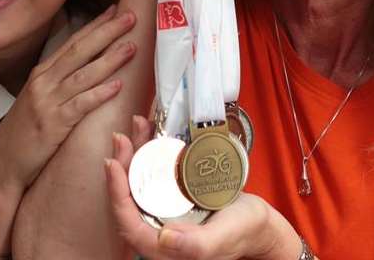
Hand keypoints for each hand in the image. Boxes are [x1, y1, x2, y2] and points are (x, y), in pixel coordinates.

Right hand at [0, 5, 136, 196]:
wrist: (3, 165)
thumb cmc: (24, 133)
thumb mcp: (39, 99)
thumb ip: (60, 81)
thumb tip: (87, 65)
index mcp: (41, 74)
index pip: (73, 43)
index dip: (95, 25)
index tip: (115, 10)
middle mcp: (43, 82)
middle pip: (80, 51)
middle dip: (107, 32)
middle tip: (130, 17)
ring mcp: (47, 102)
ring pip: (84, 74)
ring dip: (110, 59)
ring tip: (131, 47)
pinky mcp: (53, 124)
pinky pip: (81, 105)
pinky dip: (100, 93)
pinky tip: (118, 85)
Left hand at [105, 123, 302, 259]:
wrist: (260, 224)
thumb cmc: (242, 233)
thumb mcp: (222, 238)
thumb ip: (194, 245)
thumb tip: (163, 238)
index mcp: (161, 247)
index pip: (127, 221)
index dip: (116, 193)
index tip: (114, 163)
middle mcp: (158, 228)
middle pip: (130, 196)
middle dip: (123, 164)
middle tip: (123, 136)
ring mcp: (166, 210)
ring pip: (141, 181)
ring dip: (136, 152)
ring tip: (137, 126)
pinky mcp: (176, 195)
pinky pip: (157, 173)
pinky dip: (152, 151)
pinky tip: (153, 132)